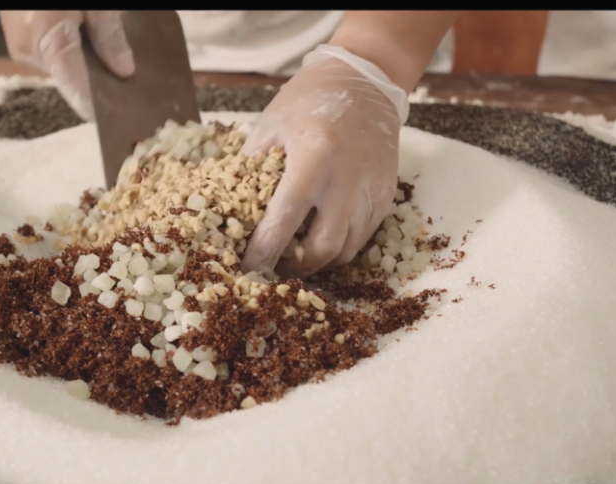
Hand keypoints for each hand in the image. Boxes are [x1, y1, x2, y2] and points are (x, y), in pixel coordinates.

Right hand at [0, 11, 133, 120]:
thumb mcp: (96, 2)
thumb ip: (108, 35)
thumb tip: (123, 71)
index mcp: (47, 38)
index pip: (75, 87)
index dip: (95, 105)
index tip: (115, 119)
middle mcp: (28, 49)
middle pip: (69, 78)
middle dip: (95, 79)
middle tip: (124, 78)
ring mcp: (19, 45)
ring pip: (60, 67)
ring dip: (82, 63)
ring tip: (105, 53)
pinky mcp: (18, 39)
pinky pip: (50, 55)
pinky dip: (69, 51)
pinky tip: (84, 39)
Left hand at [241, 45, 408, 276]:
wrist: (364, 83)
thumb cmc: (308, 102)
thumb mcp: (270, 127)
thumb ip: (251, 169)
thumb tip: (231, 212)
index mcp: (313, 160)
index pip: (284, 221)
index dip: (264, 252)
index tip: (248, 268)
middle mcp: (346, 181)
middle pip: (322, 248)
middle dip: (296, 267)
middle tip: (275, 268)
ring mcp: (371, 191)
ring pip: (347, 250)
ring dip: (320, 261)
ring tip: (297, 258)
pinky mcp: (385, 196)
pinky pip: (363, 237)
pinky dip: (341, 246)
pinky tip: (321, 238)